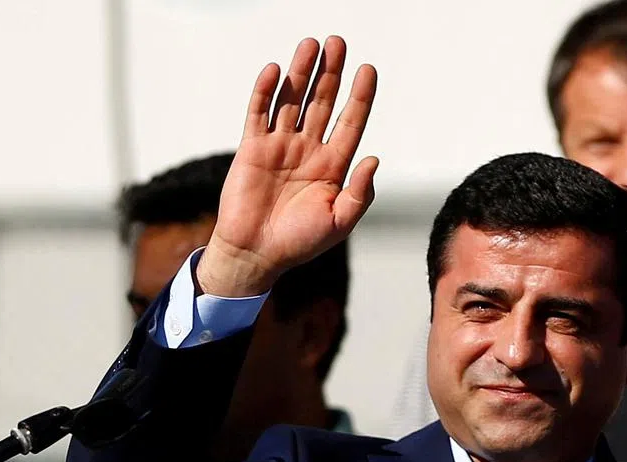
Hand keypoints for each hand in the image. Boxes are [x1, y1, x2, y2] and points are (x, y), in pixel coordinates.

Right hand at [197, 37, 378, 296]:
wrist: (257, 254)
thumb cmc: (300, 243)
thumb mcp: (340, 222)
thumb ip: (360, 193)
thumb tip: (374, 159)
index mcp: (333, 165)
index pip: (350, 122)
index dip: (360, 96)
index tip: (368, 70)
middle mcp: (308, 149)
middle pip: (323, 102)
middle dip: (331, 73)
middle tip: (338, 42)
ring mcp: (280, 146)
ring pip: (292, 100)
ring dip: (301, 73)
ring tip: (311, 45)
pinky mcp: (253, 148)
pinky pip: (259, 113)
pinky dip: (265, 92)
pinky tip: (274, 71)